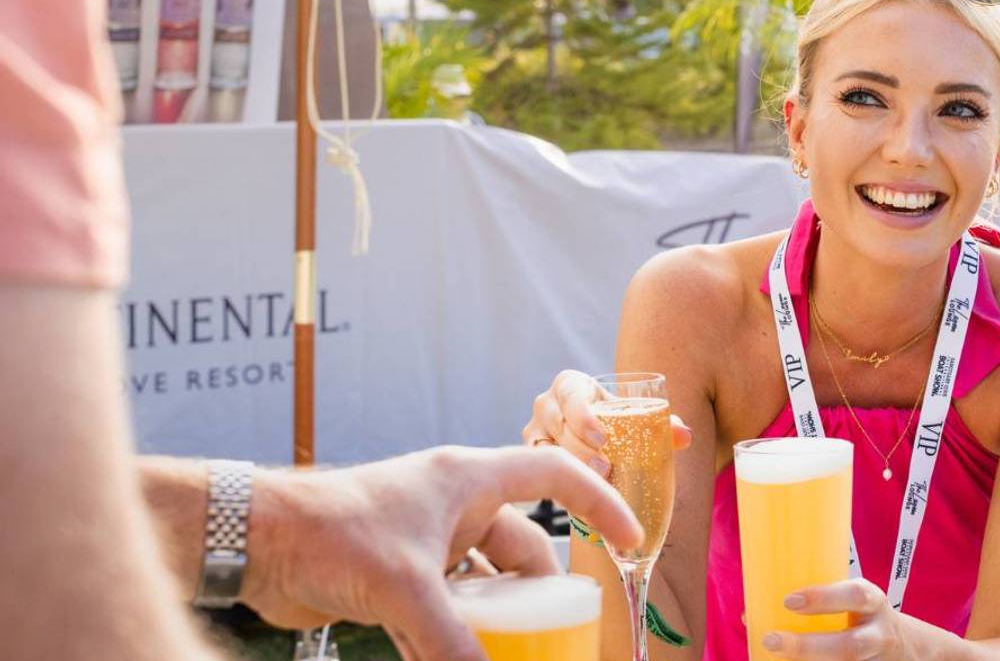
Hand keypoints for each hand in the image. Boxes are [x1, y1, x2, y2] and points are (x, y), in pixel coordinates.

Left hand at [240, 445, 642, 660]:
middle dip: (541, 590)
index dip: (599, 503)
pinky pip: (445, 607)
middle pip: (520, 546)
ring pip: (482, 582)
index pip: (554, 476)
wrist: (252, 540)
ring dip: (497, 619)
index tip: (628, 542)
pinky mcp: (396, 573)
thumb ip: (453, 643)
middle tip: (560, 629)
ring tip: (517, 650)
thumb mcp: (406, 589)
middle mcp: (452, 505)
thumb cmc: (330, 532)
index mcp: (467, 480)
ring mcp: (424, 540)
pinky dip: (455, 637)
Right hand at [522, 369, 692, 475]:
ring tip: (597, 483)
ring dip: (569, 466)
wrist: (596, 442)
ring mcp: (535, 431)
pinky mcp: (532, 457)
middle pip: (555, 423)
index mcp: (570, 385)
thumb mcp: (635, 419)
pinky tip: (581, 504)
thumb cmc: (617, 423)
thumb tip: (685, 436)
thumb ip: (662, 425)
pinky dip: (561, 486)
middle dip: (579, 447)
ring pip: (543, 448)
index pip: (570, 393)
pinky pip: (540, 470)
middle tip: (605, 468)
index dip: (582, 414)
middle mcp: (547, 405)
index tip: (602, 437)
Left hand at [763, 579, 907, 660]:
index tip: (789, 601)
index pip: (855, 596)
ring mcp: (874, 660)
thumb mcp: (848, 598)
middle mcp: (877, 634)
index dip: (824, 598)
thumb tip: (750, 615)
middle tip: (771, 640)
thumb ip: (811, 602)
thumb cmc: (858, 614)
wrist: (900, 644)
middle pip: (850, 646)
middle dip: (809, 647)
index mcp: (871, 602)